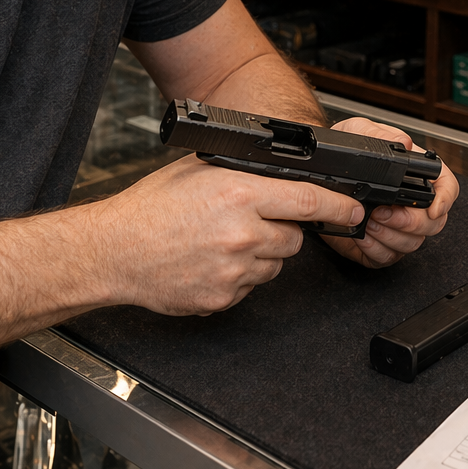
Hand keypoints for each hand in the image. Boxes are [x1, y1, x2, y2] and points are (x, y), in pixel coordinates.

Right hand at [94, 154, 364, 315]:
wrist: (114, 251)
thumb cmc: (151, 209)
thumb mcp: (200, 170)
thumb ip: (245, 172)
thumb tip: (284, 173)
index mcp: (239, 193)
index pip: (308, 200)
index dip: (338, 206)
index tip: (353, 210)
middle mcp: (242, 232)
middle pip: (295, 236)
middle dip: (282, 229)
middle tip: (248, 221)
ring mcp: (235, 270)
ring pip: (275, 263)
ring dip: (261, 253)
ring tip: (221, 241)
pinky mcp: (224, 297)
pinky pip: (252, 285)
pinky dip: (240, 275)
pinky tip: (210, 261)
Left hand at [319, 117, 458, 268]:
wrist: (318, 170)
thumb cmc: (343, 148)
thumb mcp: (359, 131)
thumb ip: (381, 134)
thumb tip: (405, 143)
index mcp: (416, 174)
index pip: (447, 188)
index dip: (445, 200)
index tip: (434, 208)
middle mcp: (412, 203)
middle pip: (433, 224)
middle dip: (411, 222)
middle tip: (384, 212)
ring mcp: (398, 227)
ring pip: (412, 244)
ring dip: (390, 235)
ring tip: (369, 219)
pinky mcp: (379, 245)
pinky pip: (387, 257)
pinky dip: (375, 249)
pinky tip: (361, 234)